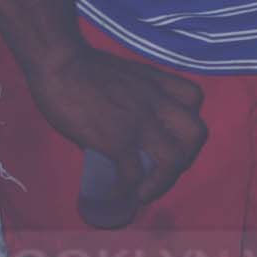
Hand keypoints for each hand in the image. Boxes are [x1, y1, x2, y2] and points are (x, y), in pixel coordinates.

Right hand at [29, 44, 206, 216]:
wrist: (60, 64)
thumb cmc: (83, 68)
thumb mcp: (125, 78)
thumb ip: (133, 101)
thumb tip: (124, 136)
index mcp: (160, 83)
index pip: (194, 100)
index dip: (186, 123)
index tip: (170, 139)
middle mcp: (158, 102)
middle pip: (196, 134)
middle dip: (185, 158)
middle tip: (163, 170)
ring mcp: (140, 121)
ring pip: (174, 159)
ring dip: (163, 182)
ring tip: (145, 192)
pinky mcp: (117, 138)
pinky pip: (134, 173)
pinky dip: (128, 189)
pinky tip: (118, 192)